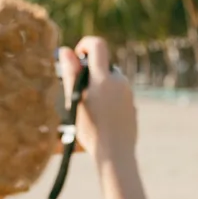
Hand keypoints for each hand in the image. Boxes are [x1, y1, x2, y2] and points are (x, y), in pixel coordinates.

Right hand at [58, 37, 136, 156]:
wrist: (116, 153)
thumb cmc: (91, 129)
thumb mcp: (75, 101)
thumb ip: (71, 74)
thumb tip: (65, 50)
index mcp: (104, 78)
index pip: (98, 45)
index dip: (85, 44)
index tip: (76, 56)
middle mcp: (119, 81)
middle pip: (103, 66)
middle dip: (90, 73)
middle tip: (78, 94)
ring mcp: (128, 93)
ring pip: (110, 81)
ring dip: (98, 87)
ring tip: (90, 111)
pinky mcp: (132, 104)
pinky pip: (117, 94)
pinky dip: (108, 99)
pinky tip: (102, 119)